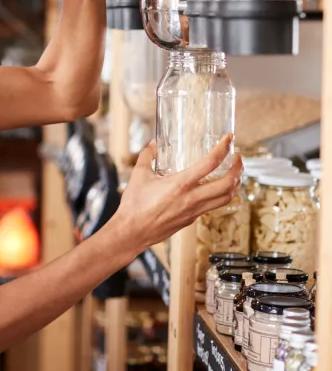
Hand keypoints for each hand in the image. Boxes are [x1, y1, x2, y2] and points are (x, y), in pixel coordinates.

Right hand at [113, 134, 241, 251]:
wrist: (133, 231)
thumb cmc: (134, 204)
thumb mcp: (138, 175)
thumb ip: (147, 156)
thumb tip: (153, 144)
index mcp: (180, 184)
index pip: (210, 163)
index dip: (223, 149)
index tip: (228, 139)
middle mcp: (192, 198)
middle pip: (227, 184)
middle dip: (238, 168)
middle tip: (238, 157)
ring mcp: (194, 211)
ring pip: (226, 198)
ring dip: (235, 184)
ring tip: (234, 173)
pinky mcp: (192, 219)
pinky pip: (214, 206)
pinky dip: (222, 195)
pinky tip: (217, 188)